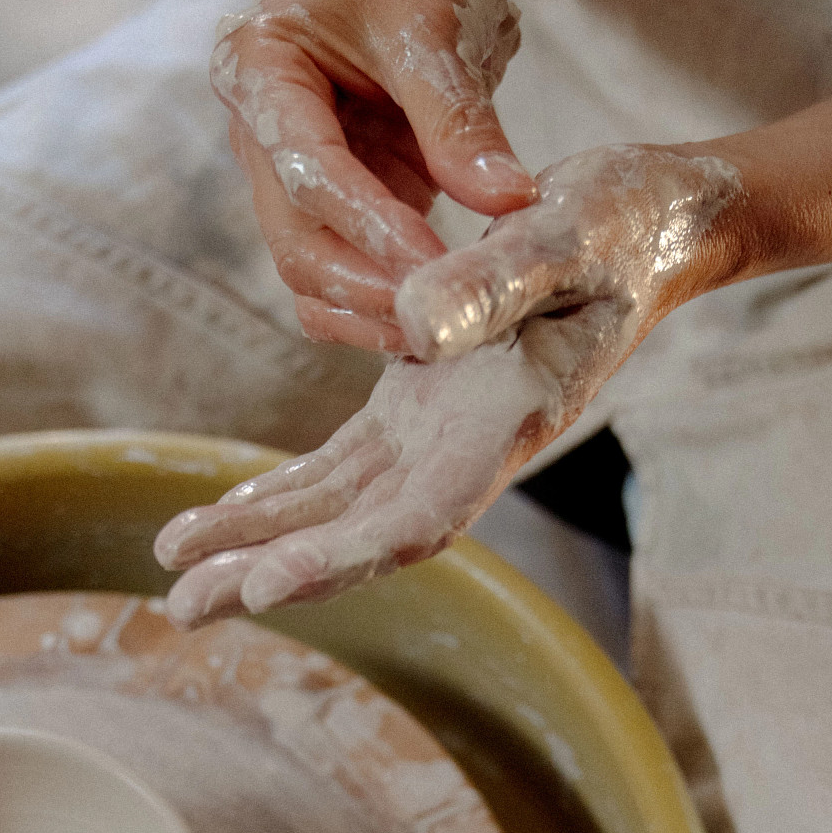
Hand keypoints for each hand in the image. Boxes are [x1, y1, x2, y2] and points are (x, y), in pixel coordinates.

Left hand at [154, 145, 741, 620]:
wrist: (655, 224)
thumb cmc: (626, 225)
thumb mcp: (567, 234)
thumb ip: (495, 280)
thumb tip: (412, 326)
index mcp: (510, 420)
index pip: (420, 516)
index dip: (342, 557)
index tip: (265, 586)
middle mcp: (474, 444)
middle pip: (364, 533)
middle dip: (274, 571)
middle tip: (184, 607)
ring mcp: (445, 427)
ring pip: (343, 503)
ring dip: (263, 539)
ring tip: (177, 565)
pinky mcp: (425, 399)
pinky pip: (346, 463)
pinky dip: (287, 488)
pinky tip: (230, 512)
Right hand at [212, 0, 535, 352]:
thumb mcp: (431, 21)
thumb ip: (459, 116)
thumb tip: (507, 201)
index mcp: (259, 70)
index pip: (305, 169)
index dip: (368, 223)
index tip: (433, 261)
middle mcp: (260, 131)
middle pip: (295, 240)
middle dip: (368, 286)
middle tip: (446, 314)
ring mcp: (292, 173)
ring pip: (311, 272)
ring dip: (372, 312)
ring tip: (448, 332)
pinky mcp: (335, 199)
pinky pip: (344, 272)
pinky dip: (382, 306)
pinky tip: (438, 321)